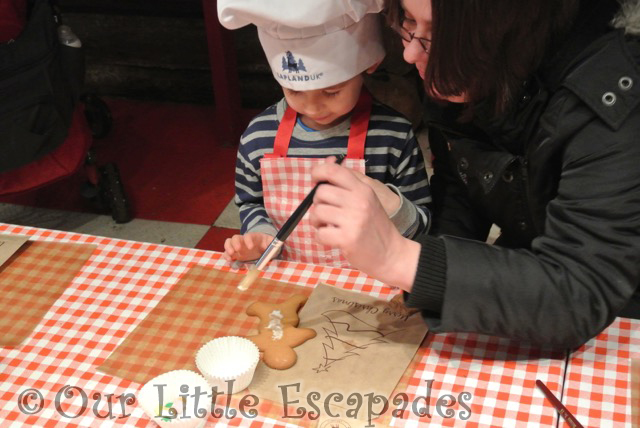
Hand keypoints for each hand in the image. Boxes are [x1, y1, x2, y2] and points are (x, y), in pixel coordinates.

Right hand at [223, 232, 272, 261]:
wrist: (261, 245)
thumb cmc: (266, 243)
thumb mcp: (271, 243)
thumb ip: (272, 244)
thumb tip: (275, 246)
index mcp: (252, 237)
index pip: (248, 236)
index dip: (248, 240)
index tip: (251, 247)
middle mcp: (243, 240)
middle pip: (235, 237)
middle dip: (235, 243)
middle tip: (237, 250)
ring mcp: (237, 246)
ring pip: (229, 243)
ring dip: (228, 249)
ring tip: (231, 256)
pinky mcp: (234, 253)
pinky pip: (227, 252)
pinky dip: (226, 256)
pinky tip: (230, 260)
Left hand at [309, 160, 420, 290]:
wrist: (391, 253)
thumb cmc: (375, 226)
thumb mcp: (366, 199)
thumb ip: (347, 183)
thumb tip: (327, 161)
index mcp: (363, 189)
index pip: (333, 171)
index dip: (318, 172)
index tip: (315, 180)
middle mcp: (359, 201)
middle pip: (320, 192)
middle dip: (317, 204)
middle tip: (326, 214)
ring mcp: (353, 220)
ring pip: (317, 212)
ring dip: (317, 222)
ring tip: (328, 227)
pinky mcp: (347, 238)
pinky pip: (320, 233)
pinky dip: (321, 238)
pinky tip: (331, 239)